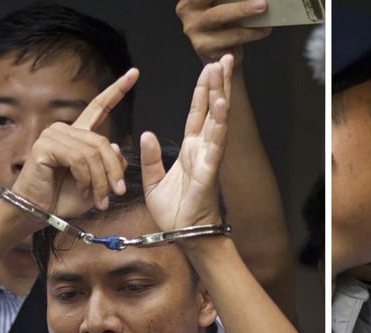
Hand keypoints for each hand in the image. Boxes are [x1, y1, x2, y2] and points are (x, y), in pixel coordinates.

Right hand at [9, 68, 137, 215]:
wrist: (41, 213)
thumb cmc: (66, 198)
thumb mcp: (98, 182)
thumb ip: (111, 163)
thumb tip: (115, 146)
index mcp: (79, 135)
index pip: (100, 107)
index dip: (117, 90)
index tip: (134, 73)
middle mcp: (65, 129)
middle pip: (104, 142)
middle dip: (114, 171)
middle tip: (117, 193)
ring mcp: (53, 135)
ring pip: (93, 153)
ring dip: (101, 180)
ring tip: (100, 199)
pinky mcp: (46, 145)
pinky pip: (79, 159)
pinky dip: (86, 178)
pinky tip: (83, 189)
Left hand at [143, 55, 232, 230]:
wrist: (184, 236)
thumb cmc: (174, 213)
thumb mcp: (153, 181)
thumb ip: (150, 158)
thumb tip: (146, 134)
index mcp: (191, 150)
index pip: (198, 113)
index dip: (203, 90)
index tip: (209, 68)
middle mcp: (203, 150)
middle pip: (212, 109)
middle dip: (218, 83)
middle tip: (224, 58)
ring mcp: (209, 158)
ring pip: (217, 119)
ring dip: (221, 93)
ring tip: (223, 70)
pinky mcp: (209, 170)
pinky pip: (215, 142)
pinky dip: (219, 121)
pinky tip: (221, 102)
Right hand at [176, 0, 272, 63]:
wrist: (222, 53)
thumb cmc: (225, 24)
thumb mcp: (223, 5)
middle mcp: (187, 11)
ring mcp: (193, 29)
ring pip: (219, 16)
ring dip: (243, 11)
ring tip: (262, 7)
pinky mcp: (203, 46)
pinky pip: (230, 37)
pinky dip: (250, 33)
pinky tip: (263, 29)